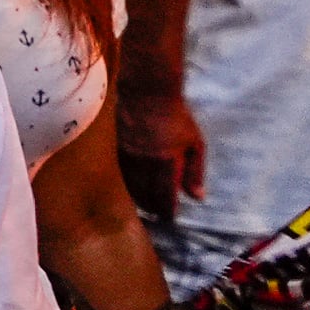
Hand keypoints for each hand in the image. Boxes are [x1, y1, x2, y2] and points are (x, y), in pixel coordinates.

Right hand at [117, 89, 205, 215]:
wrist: (146, 92)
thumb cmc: (175, 117)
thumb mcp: (194, 143)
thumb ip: (195, 172)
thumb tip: (196, 197)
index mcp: (165, 162)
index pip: (164, 197)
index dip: (167, 210)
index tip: (169, 217)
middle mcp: (143, 162)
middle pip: (144, 196)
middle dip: (152, 208)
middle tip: (157, 214)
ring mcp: (125, 156)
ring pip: (129, 187)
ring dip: (137, 199)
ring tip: (144, 204)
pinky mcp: (113, 149)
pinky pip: (118, 174)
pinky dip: (126, 184)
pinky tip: (131, 186)